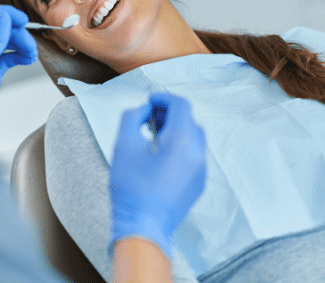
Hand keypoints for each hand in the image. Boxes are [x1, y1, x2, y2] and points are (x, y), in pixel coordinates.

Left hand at [0, 5, 37, 141]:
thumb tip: (3, 17)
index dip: (5, 15)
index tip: (22, 19)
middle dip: (16, 35)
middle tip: (31, 44)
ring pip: (4, 43)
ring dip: (20, 45)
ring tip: (32, 54)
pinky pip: (6, 56)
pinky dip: (17, 56)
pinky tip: (28, 59)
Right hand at [109, 93, 205, 257]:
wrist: (143, 226)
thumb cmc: (131, 187)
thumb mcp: (124, 144)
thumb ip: (133, 117)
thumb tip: (144, 110)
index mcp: (181, 141)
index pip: (180, 106)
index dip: (164, 98)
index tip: (150, 100)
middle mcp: (197, 153)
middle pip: (189, 120)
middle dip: (169, 113)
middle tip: (149, 118)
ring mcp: (200, 169)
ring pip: (193, 137)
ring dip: (176, 129)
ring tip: (154, 135)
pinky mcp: (199, 182)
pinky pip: (194, 154)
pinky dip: (181, 146)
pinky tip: (161, 155)